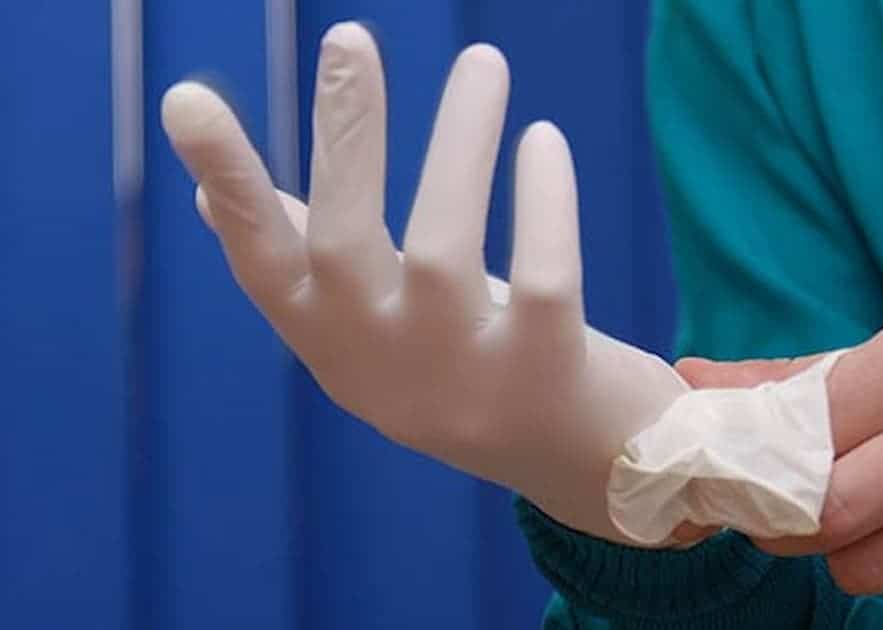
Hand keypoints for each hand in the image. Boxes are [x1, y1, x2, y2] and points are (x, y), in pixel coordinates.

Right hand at [161, 22, 687, 543]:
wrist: (580, 462)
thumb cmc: (469, 369)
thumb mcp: (376, 329)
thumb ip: (308, 266)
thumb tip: (206, 200)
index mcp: (335, 348)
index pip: (264, 265)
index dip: (229, 186)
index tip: (186, 102)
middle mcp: (386, 369)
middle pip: (344, 245)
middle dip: (343, 138)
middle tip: (347, 37)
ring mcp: (464, 380)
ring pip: (444, 247)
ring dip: (459, 142)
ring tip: (483, 60)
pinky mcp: (547, 374)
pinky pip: (542, 274)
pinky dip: (542, 200)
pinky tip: (542, 140)